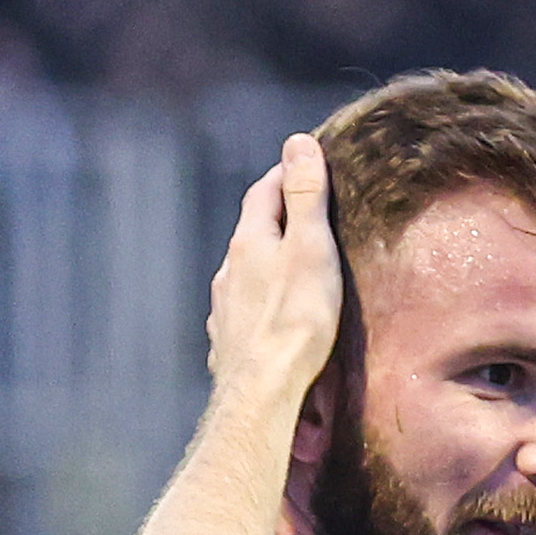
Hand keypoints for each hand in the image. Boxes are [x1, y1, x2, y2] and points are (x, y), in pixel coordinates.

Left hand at [205, 135, 344, 403]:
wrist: (263, 391)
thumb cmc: (295, 320)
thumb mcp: (310, 247)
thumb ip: (305, 195)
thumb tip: (298, 143)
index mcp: (249, 242)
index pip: (263, 191)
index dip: (285, 174)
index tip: (307, 167)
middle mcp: (228, 271)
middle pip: (252, 232)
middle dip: (277, 219)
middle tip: (307, 216)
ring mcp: (224, 309)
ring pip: (245, 273)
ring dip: (267, 264)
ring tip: (295, 269)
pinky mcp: (229, 343)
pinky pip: (243, 311)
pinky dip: (259, 302)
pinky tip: (272, 315)